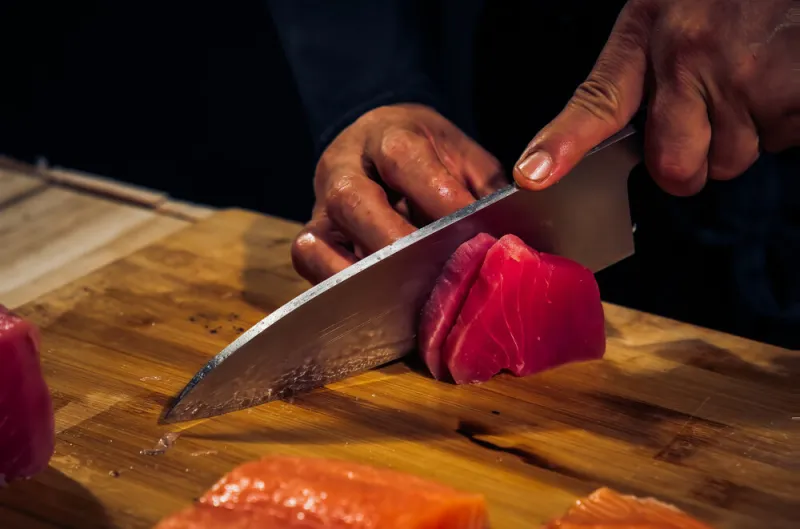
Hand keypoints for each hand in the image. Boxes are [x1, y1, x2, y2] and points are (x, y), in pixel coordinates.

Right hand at [292, 104, 506, 283]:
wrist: (377, 144)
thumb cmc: (429, 156)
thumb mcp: (462, 157)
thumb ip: (484, 190)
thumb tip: (509, 236)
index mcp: (387, 135)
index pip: (404, 161)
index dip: (437, 198)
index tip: (472, 231)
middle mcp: (343, 167)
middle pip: (354, 201)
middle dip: (394, 242)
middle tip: (433, 272)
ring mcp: (320, 205)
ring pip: (320, 239)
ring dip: (360, 273)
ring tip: (400, 297)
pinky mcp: (312, 236)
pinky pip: (308, 263)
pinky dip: (335, 285)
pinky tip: (370, 303)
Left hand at [514, 0, 798, 196]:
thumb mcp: (676, 9)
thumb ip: (652, 69)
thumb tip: (650, 141)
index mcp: (647, 32)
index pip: (597, 102)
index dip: (562, 145)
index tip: (532, 175)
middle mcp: (685, 55)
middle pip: (673, 166)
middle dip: (691, 164)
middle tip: (710, 123)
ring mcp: (739, 74)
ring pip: (730, 161)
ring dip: (746, 136)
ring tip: (760, 77)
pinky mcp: (790, 89)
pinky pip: (782, 143)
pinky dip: (787, 121)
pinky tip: (785, 77)